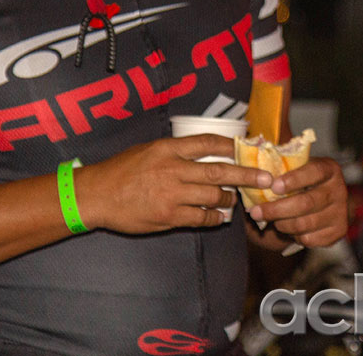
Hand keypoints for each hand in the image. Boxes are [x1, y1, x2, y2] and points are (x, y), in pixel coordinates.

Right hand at [75, 135, 272, 232]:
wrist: (96, 195)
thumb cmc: (120, 170)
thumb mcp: (147, 149)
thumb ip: (175, 151)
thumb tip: (204, 151)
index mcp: (169, 148)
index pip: (209, 142)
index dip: (232, 145)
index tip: (247, 148)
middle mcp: (173, 169)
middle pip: (220, 170)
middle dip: (247, 175)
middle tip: (266, 179)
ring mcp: (172, 194)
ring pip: (213, 196)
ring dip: (229, 199)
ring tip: (235, 200)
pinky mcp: (168, 216)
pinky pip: (200, 218)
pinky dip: (213, 218)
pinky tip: (219, 218)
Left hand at [249, 157, 348, 246]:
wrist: (322, 203)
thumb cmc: (300, 183)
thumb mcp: (294, 170)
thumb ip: (280, 171)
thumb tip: (254, 176)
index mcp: (329, 169)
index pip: (314, 172)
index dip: (294, 179)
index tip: (273, 186)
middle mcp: (339, 190)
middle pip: (306, 203)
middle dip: (276, 209)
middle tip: (255, 212)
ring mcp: (340, 212)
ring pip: (304, 224)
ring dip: (281, 224)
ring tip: (270, 220)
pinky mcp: (338, 231)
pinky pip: (309, 239)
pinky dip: (293, 236)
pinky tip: (288, 228)